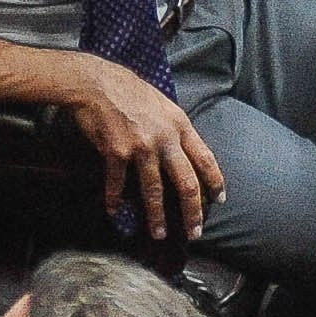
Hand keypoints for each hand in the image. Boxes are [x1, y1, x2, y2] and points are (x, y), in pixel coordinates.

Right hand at [56, 55, 226, 239]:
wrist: (97, 83)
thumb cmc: (131, 91)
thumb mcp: (165, 105)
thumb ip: (176, 129)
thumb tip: (186, 152)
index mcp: (180, 126)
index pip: (205, 159)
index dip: (214, 182)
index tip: (218, 201)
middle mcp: (165, 139)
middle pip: (186, 183)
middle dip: (192, 212)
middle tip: (195, 232)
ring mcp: (141, 147)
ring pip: (154, 190)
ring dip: (157, 216)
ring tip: (159, 234)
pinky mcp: (116, 152)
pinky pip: (118, 184)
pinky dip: (115, 200)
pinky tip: (115, 212)